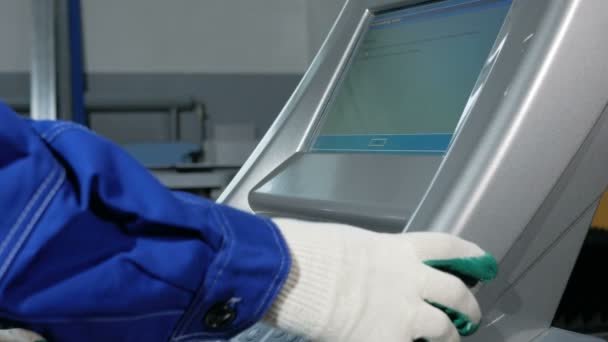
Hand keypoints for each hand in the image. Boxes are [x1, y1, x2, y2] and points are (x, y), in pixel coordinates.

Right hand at [265, 218, 496, 341]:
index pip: (448, 248)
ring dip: (450, 337)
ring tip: (449, 340)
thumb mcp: (354, 242)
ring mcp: (406, 314)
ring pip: (444, 329)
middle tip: (470, 315)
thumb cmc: (319, 252)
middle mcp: (412, 281)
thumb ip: (376, 256)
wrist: (303, 277)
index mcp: (401, 250)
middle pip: (455, 292)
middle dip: (468, 305)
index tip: (483, 263)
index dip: (470, 255)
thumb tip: (374, 266)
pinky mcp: (392, 340)